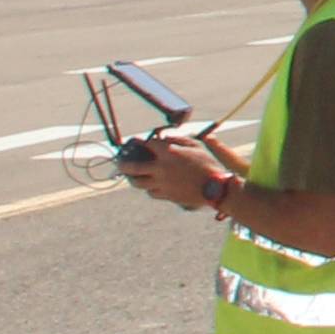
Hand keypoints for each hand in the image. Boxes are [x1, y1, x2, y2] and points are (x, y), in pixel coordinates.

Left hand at [130, 132, 244, 210]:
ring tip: (130, 176)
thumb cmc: (208, 164)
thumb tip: (165, 138)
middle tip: (119, 162)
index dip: (140, 141)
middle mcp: (161, 169)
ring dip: (132, 178)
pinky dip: (148, 188)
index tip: (136, 141)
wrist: (215, 188)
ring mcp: (162, 184)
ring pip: (139, 183)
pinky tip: (150, 185)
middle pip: (133, 167)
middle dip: (123, 164)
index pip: (148, 144)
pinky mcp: (166, 195)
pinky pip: (151, 192)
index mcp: (168, 153)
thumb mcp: (196, 146)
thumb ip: (179, 140)